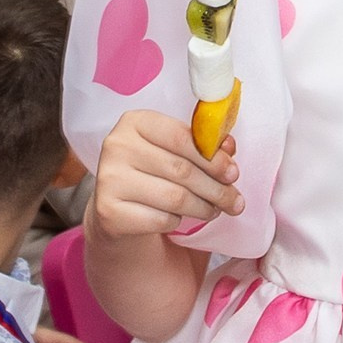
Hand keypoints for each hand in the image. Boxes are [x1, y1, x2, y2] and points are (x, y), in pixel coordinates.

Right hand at [92, 109, 242, 238]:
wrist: (116, 205)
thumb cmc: (152, 171)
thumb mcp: (175, 151)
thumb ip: (203, 146)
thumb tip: (229, 147)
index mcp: (135, 121)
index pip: (182, 137)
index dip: (214, 158)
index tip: (233, 173)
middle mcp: (117, 146)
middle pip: (182, 170)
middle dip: (216, 189)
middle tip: (235, 201)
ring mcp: (109, 179)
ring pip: (174, 197)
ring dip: (203, 208)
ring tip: (215, 210)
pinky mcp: (108, 211)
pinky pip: (160, 219)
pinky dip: (177, 221)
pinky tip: (180, 218)